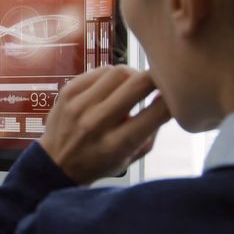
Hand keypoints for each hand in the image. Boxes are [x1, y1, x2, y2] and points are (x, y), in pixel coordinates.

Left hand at [40, 65, 170, 184]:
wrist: (56, 163)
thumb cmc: (99, 161)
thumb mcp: (131, 157)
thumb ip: (152, 130)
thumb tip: (168, 100)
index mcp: (117, 144)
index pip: (156, 113)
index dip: (173, 99)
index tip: (177, 95)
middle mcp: (97, 122)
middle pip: (138, 83)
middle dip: (157, 78)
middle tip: (161, 81)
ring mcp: (80, 104)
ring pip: (120, 71)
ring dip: (134, 75)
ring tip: (134, 87)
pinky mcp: (68, 91)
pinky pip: (101, 70)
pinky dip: (113, 76)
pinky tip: (113, 87)